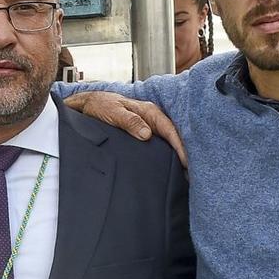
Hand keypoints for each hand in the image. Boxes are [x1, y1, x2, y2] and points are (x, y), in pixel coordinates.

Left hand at [62, 91, 186, 166]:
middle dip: (182, 153)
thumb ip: (130, 122)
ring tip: (182, 174)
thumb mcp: (113, 113)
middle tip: (189, 173)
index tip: (185, 161)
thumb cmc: (100, 105)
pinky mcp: (142, 133)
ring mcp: (148, 126)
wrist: (89, 104)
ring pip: (166, 142)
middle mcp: (151, 119)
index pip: (169, 130)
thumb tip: (147, 134)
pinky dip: (164, 155)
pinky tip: (167, 167)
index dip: (179, 146)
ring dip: (174, 156)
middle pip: (172, 137)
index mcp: (149, 111)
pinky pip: (157, 145)